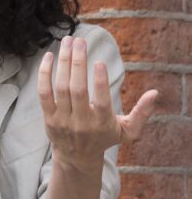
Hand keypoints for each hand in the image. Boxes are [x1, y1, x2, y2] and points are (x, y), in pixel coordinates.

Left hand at [38, 36, 157, 169]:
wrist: (76, 157)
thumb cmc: (105, 138)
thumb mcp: (127, 131)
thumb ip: (142, 113)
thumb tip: (155, 92)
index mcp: (102, 123)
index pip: (101, 100)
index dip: (100, 81)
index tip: (100, 61)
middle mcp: (81, 121)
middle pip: (76, 89)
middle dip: (78, 62)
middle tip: (80, 40)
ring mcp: (62, 119)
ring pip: (60, 88)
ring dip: (63, 62)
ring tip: (68, 41)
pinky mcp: (48, 117)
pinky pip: (43, 93)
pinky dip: (44, 74)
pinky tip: (48, 56)